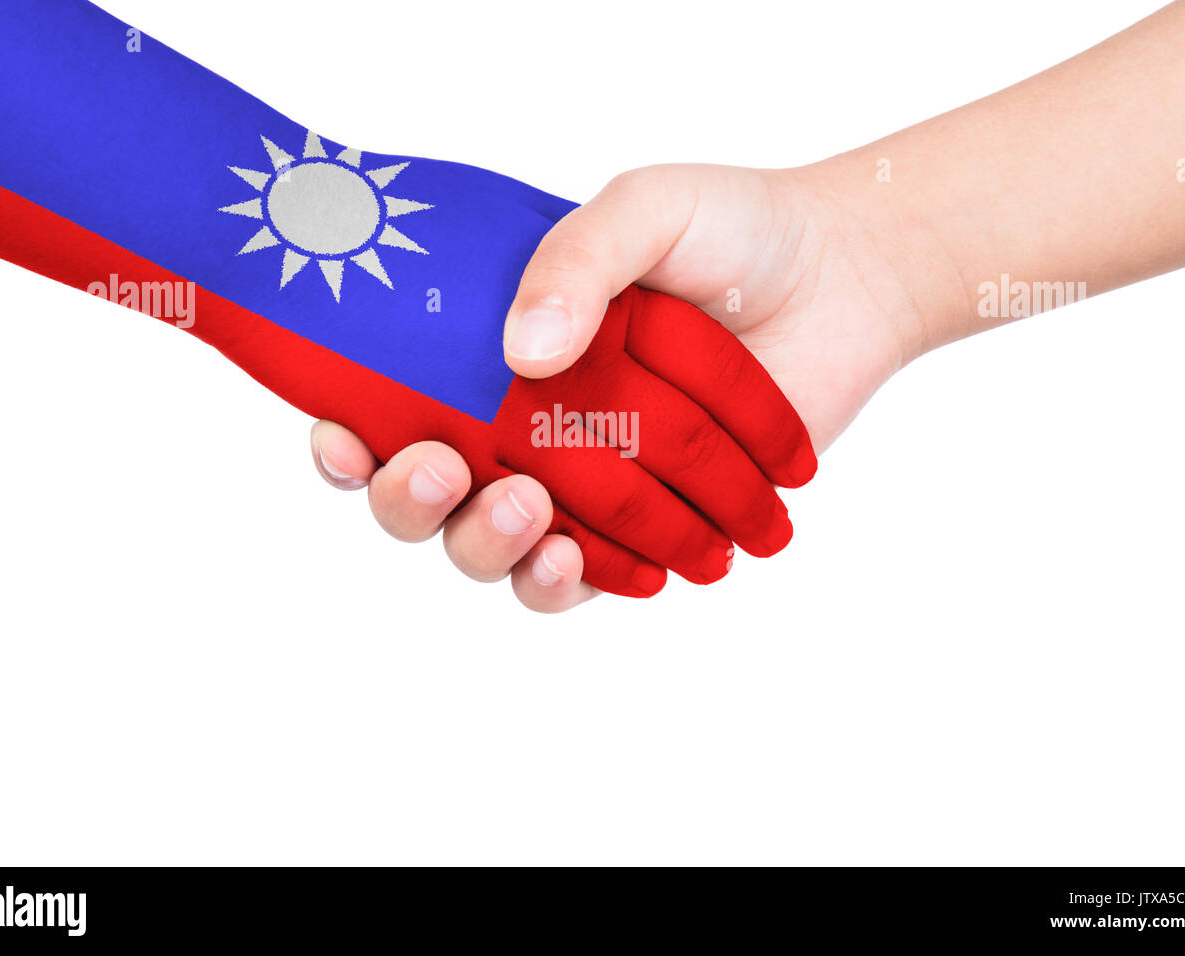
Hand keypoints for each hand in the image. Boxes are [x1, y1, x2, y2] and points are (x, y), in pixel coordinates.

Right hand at [312, 162, 943, 610]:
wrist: (842, 281)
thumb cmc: (731, 234)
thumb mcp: (645, 209)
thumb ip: (575, 259)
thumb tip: (520, 351)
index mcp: (487, 347)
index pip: (383, 401)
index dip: (342, 434)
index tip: (343, 433)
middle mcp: (516, 422)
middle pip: (420, 496)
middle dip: (408, 501)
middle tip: (446, 466)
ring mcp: (574, 482)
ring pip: (486, 549)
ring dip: (486, 547)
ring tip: (534, 512)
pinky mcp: (637, 529)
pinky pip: (577, 582)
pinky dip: (566, 584)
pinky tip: (583, 560)